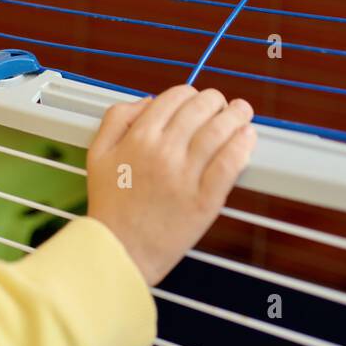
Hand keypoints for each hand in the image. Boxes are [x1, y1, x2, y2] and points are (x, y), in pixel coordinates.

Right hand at [86, 84, 257, 286]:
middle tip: (225, 106)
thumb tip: (148, 100)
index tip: (199, 102)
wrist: (120, 252)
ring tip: (243, 114)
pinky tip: (247, 138)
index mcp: (139, 137)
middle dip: (217, 101)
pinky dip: (242, 146)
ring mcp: (185, 175)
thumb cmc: (110, 205)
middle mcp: (163, 151)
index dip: (192, 94)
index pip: (175, 97)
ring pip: (220, 131)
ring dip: (237, 116)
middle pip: (202, 108)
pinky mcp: (204, 200)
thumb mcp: (98, 154)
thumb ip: (117, 118)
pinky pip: (229, 164)